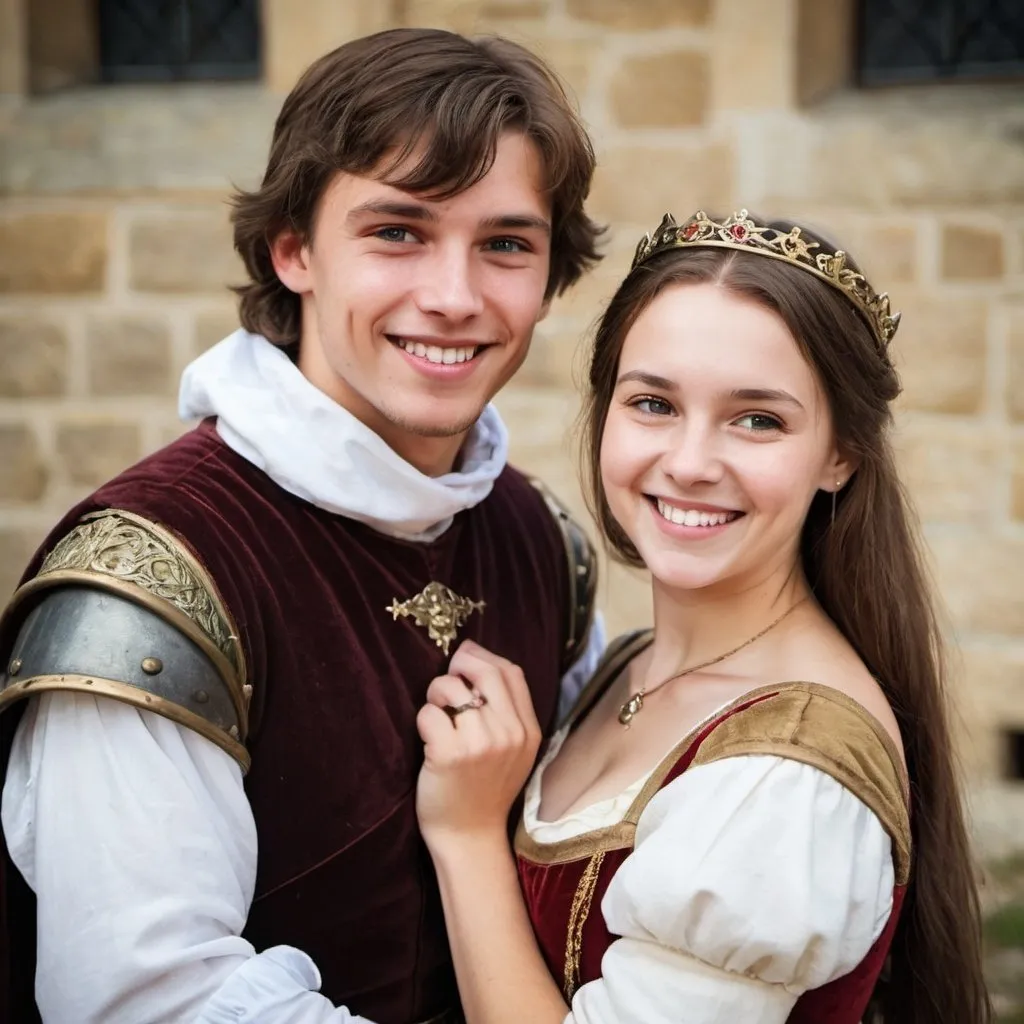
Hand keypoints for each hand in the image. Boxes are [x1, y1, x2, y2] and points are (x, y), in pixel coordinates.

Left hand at [416, 640, 541, 852]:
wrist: (470, 837)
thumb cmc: (485, 791)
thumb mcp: (514, 752)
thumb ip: (506, 713)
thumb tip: (477, 662)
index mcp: (528, 731)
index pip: (512, 673)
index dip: (485, 657)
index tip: (465, 659)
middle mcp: (509, 734)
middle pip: (486, 672)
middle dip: (460, 664)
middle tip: (445, 677)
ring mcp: (481, 744)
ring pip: (452, 689)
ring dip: (436, 694)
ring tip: (436, 714)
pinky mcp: (450, 754)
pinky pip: (430, 713)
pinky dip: (423, 719)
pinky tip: (428, 738)